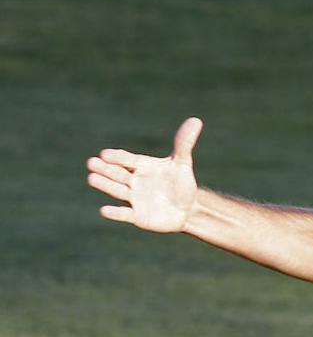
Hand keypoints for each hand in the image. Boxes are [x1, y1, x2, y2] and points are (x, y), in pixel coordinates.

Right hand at [86, 117, 202, 232]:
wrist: (188, 209)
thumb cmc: (182, 183)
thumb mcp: (182, 163)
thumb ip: (184, 143)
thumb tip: (195, 120)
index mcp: (142, 166)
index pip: (127, 159)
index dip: (117, 157)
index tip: (105, 154)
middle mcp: (134, 180)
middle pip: (117, 173)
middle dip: (105, 168)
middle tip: (92, 163)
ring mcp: (134, 198)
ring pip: (117, 190)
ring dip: (105, 185)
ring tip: (91, 178)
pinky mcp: (137, 216)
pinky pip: (124, 214)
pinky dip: (115, 213)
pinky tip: (105, 210)